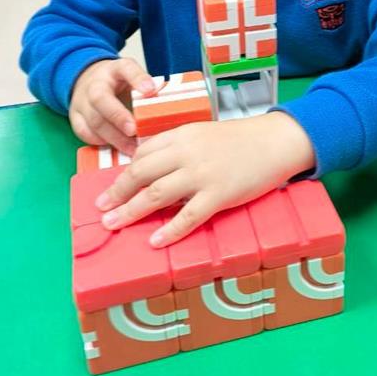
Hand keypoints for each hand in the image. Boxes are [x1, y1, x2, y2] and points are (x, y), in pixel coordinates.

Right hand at [70, 57, 156, 156]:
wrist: (88, 79)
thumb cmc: (116, 81)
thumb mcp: (133, 75)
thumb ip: (147, 85)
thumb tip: (163, 97)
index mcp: (115, 69)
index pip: (125, 69)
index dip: (137, 78)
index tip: (150, 89)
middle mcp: (95, 84)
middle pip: (101, 99)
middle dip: (118, 116)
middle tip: (134, 130)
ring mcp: (81, 101)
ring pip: (93, 120)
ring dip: (114, 137)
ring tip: (132, 148)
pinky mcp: (75, 117)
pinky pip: (84, 132)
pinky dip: (100, 142)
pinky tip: (116, 148)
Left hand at [94, 112, 315, 245]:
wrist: (275, 141)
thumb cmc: (241, 139)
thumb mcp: (204, 134)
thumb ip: (179, 147)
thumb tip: (153, 167)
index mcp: (181, 135)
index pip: (142, 154)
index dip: (125, 172)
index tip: (114, 187)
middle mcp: (186, 154)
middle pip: (141, 174)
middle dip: (117, 193)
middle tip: (101, 209)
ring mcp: (201, 175)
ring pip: (156, 195)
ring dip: (130, 211)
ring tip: (113, 224)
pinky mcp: (219, 195)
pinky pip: (188, 216)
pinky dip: (169, 230)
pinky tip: (155, 241)